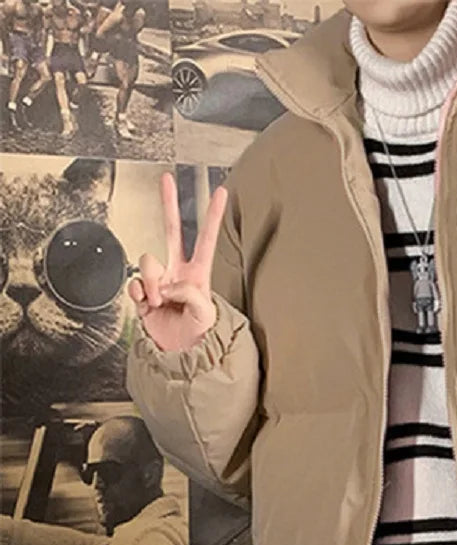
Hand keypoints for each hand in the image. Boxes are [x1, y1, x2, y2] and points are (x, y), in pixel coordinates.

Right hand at [129, 172, 227, 351]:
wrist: (181, 354)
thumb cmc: (200, 335)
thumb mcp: (204, 313)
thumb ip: (188, 292)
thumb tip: (165, 282)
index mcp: (199, 274)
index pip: (206, 239)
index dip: (213, 216)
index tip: (221, 191)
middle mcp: (178, 271)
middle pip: (171, 230)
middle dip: (169, 203)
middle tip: (166, 178)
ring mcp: (159, 280)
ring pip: (148, 263)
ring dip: (153, 283)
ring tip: (162, 303)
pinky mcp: (142, 294)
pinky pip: (135, 283)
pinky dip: (140, 294)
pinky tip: (148, 304)